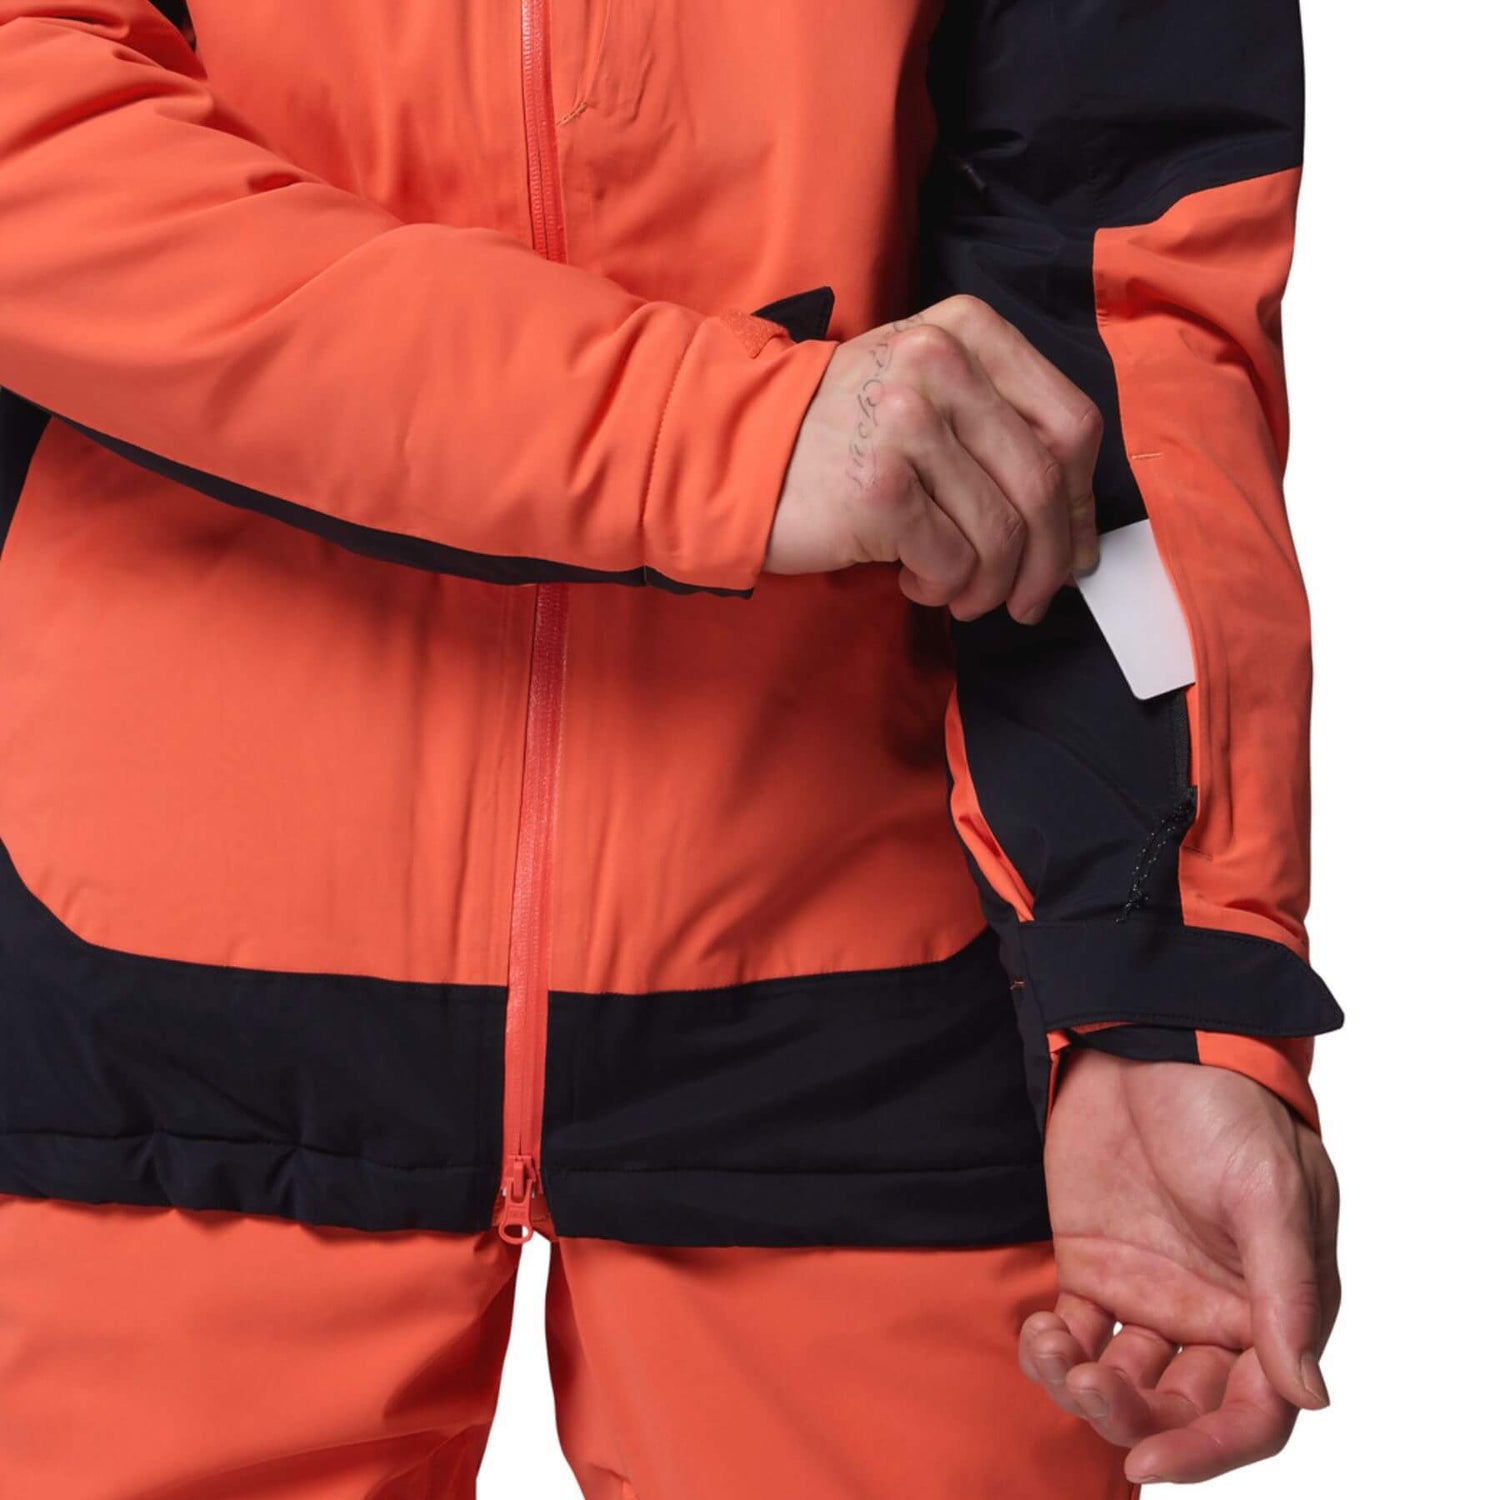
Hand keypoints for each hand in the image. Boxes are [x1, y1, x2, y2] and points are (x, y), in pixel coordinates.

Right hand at [767, 295, 1101, 621]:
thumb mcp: (929, 395)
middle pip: (1043, 485)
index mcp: (966, 332)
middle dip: (1046, 562)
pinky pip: (954, 561)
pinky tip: (913, 578)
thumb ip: (1005, 435)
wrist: (735, 453)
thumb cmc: (845, 437)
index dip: (1081, 502)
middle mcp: (939, 366)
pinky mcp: (878, 489)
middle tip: (1028, 600)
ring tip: (960, 593)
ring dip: (990, 585)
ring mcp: (905, 424)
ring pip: (1003, 533)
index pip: (1070, 424)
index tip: (1069, 547)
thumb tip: (1078, 537)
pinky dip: (943, 587)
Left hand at [1022, 1049, 1339, 1484]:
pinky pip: (1073, 1336)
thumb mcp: (1268, 1189)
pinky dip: (1050, 1352)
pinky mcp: (1092, 1266)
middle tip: (1091, 1387)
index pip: (1252, 1412)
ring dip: (1085, 1391)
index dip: (1207, 1451)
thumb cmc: (1224, 1104)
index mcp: (1271, 1306)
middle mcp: (1212, 1312)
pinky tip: (1038, 1333)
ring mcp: (1149, 1292)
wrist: (1144, 1036)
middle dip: (1135, 1420)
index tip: (1150, 1463)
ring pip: (1122, 1382)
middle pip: (1180, 1409)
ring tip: (1055, 1355)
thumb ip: (1287, 1292)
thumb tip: (1307, 1394)